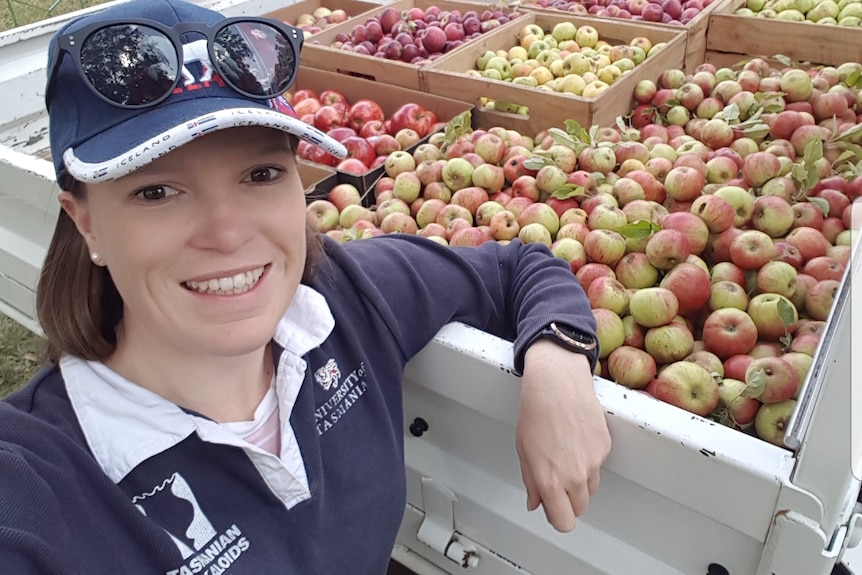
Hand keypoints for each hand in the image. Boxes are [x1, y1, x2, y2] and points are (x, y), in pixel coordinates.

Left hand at [516, 340, 610, 531]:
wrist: (557, 382)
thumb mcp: (524, 450)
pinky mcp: (605, 447)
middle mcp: (575, 476)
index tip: (552, 507)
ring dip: (579, 480)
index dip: (557, 516)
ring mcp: (593, 462)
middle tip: (556, 478)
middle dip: (568, 499)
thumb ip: (531, 482)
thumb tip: (535, 500)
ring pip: (590, 487)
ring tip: (565, 454)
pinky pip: (598, 465)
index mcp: (550, 480)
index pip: (563, 522)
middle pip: (580, 508)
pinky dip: (589, 458)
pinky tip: (575, 439)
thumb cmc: (536, 410)